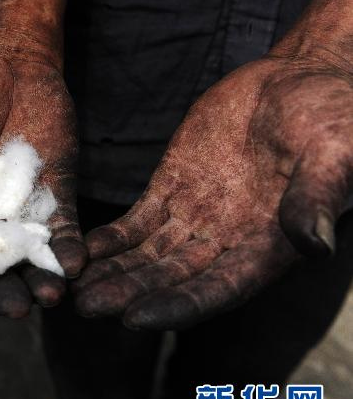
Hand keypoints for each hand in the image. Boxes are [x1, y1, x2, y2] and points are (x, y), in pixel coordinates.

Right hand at [0, 47, 84, 317]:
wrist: (10, 62)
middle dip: (2, 291)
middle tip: (16, 310)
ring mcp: (21, 208)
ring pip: (29, 255)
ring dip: (39, 278)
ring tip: (51, 295)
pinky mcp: (56, 195)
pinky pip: (64, 228)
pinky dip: (70, 248)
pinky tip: (76, 264)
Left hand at [75, 53, 352, 328]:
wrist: (303, 79)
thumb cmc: (335, 119)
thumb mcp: (333, 155)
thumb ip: (317, 199)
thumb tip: (315, 243)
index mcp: (269, 247)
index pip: (218, 289)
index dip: (178, 306)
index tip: (136, 319)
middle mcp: (227, 242)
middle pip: (171, 279)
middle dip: (129, 295)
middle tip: (85, 307)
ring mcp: (197, 216)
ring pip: (147, 255)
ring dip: (112, 274)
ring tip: (72, 288)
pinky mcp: (173, 187)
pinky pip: (136, 221)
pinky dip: (110, 239)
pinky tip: (81, 250)